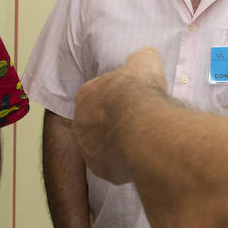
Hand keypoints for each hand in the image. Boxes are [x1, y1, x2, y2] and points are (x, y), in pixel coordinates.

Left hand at [73, 47, 168, 183]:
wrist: (143, 124)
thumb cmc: (140, 91)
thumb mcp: (145, 61)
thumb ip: (141, 60)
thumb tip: (146, 57)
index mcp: (86, 95)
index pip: (97, 96)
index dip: (116, 99)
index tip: (132, 102)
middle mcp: (81, 124)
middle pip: (97, 125)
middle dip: (114, 125)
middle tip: (137, 124)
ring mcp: (89, 150)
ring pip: (104, 148)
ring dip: (118, 145)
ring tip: (142, 142)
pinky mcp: (102, 170)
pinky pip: (114, 167)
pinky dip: (126, 164)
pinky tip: (142, 157)